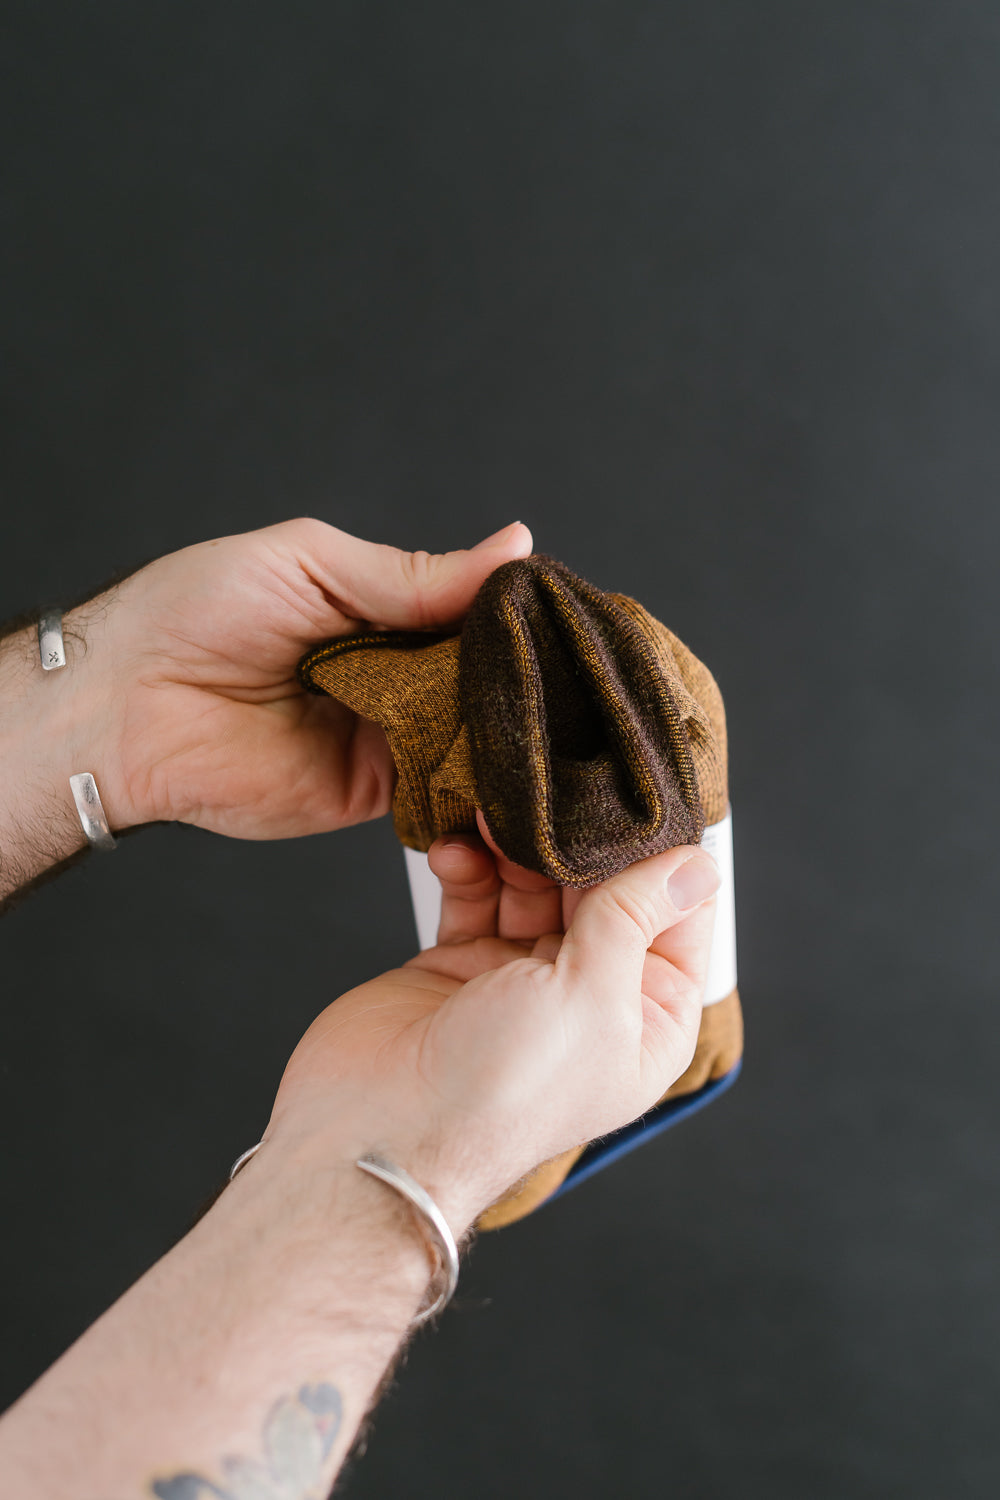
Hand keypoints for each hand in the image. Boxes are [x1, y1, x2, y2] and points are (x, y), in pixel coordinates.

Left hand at [79, 517, 531, 836]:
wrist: (124, 704)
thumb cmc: (194, 612)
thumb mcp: (312, 564)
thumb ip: (414, 574)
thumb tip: (516, 548)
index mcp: (382, 612)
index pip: (473, 613)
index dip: (516, 613)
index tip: (565, 611)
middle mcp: (394, 676)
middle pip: (484, 677)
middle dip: (520, 672)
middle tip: (569, 667)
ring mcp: (388, 736)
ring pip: (475, 734)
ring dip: (507, 724)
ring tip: (548, 709)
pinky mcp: (375, 792)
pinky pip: (443, 787)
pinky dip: (477, 778)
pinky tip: (506, 759)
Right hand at [264, 841, 721, 1231]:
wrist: (379, 1132)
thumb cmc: (499, 1091)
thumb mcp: (592, 994)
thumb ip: (635, 917)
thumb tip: (696, 866)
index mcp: (645, 1021)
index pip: (678, 922)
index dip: (664, 861)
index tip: (643, 798)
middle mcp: (589, 1000)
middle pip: (604, 894)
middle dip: (580, 843)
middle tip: (557, 796)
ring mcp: (521, 981)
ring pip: (535, 885)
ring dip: (518, 846)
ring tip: (497, 814)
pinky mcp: (457, 966)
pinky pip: (475, 894)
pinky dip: (468, 866)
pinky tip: (457, 849)